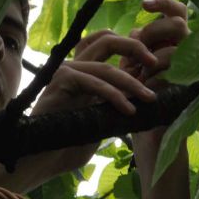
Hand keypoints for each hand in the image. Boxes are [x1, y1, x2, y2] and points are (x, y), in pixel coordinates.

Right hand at [24, 24, 161, 175]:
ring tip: (149, 98)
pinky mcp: (61, 81)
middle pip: (107, 40)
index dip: (132, 46)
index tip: (153, 64)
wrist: (43, 158)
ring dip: (132, 83)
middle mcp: (73, 65)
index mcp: (83, 70)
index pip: (107, 41)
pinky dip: (114, 95)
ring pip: (106, 66)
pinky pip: (94, 82)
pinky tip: (128, 110)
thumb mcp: (101, 119)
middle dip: (135, 48)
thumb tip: (147, 95)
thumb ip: (117, 102)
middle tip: (156, 64)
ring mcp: (65, 72)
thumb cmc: (70, 143)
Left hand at [124, 0, 189, 147]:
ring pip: (177, 47)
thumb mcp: (134, 66)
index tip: (144, 4)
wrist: (145, 131)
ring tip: (139, 71)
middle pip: (178, 23)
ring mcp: (192, 69)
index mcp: (173, 41)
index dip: (163, 2)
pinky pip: (174, 74)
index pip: (176, 11)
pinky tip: (144, 85)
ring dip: (153, 56)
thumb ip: (137, 46)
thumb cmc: (137, 94)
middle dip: (154, 31)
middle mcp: (187, 51)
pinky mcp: (190, 88)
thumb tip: (134, 33)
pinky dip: (154, 78)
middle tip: (137, 45)